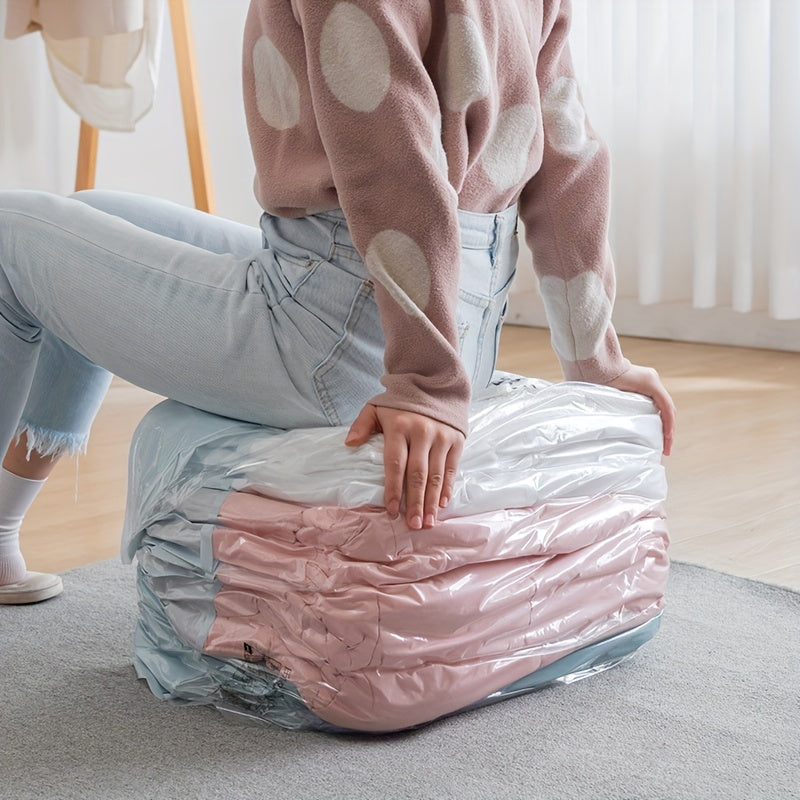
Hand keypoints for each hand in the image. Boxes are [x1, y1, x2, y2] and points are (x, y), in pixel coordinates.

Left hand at [345, 404, 464, 529]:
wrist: (433, 383)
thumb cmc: (400, 401)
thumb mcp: (376, 407)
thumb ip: (362, 425)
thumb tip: (349, 444)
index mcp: (399, 426)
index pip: (395, 463)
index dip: (394, 489)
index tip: (392, 511)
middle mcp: (422, 433)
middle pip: (417, 474)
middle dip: (415, 502)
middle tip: (413, 525)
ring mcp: (441, 437)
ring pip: (436, 475)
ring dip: (432, 501)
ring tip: (428, 522)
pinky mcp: (456, 440)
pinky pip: (451, 468)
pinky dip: (447, 487)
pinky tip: (442, 504)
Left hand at [608, 364, 675, 454]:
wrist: (598, 363)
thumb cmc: (604, 378)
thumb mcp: (616, 395)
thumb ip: (627, 408)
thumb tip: (633, 430)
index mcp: (651, 383)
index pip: (666, 407)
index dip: (668, 425)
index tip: (666, 441)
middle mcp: (654, 381)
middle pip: (668, 408)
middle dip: (668, 429)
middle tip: (665, 449)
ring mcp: (650, 381)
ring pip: (663, 406)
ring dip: (664, 423)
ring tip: (662, 442)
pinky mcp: (645, 384)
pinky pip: (656, 402)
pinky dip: (657, 416)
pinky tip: (655, 429)